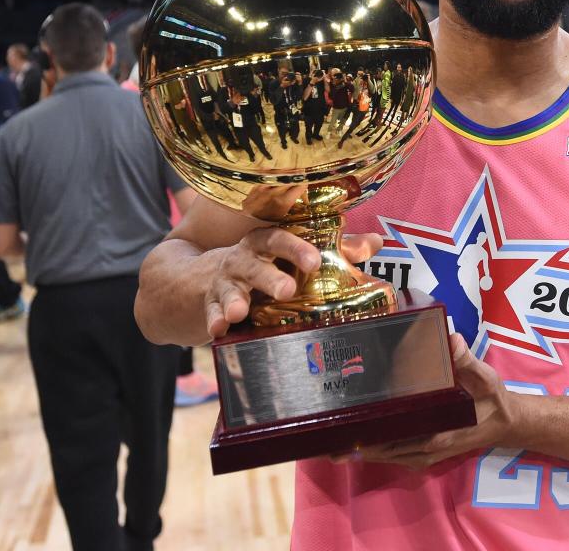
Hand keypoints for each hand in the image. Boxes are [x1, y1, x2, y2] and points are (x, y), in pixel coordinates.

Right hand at [196, 229, 382, 339]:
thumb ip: (333, 250)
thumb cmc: (257, 266)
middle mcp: (241, 259)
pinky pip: (209, 312)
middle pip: (253, 263)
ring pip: (228, 288)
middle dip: (269, 276)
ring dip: (234, 299)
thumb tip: (376, 242)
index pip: (278, 239)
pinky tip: (218, 330)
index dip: (296, 247)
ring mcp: (222, 282)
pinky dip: (213, 320)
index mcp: (264, 244)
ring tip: (239, 311)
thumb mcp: (288, 257)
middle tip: (287, 290)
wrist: (192, 280)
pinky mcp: (207, 305)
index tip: (315, 261)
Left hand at [333, 333, 516, 469]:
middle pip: (381, 451)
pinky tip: (356, 438)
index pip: (394, 440)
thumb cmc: (494, 401)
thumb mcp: (486, 378)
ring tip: (330, 440)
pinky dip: (374, 448)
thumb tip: (451, 339)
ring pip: (385, 455)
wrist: (508, 424)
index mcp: (436, 434)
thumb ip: (468, 361)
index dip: (367, 439)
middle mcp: (426, 450)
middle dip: (353, 446)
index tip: (343, 432)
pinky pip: (394, 454)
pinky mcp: (425, 453)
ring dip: (359, 449)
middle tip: (323, 436)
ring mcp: (425, 455)